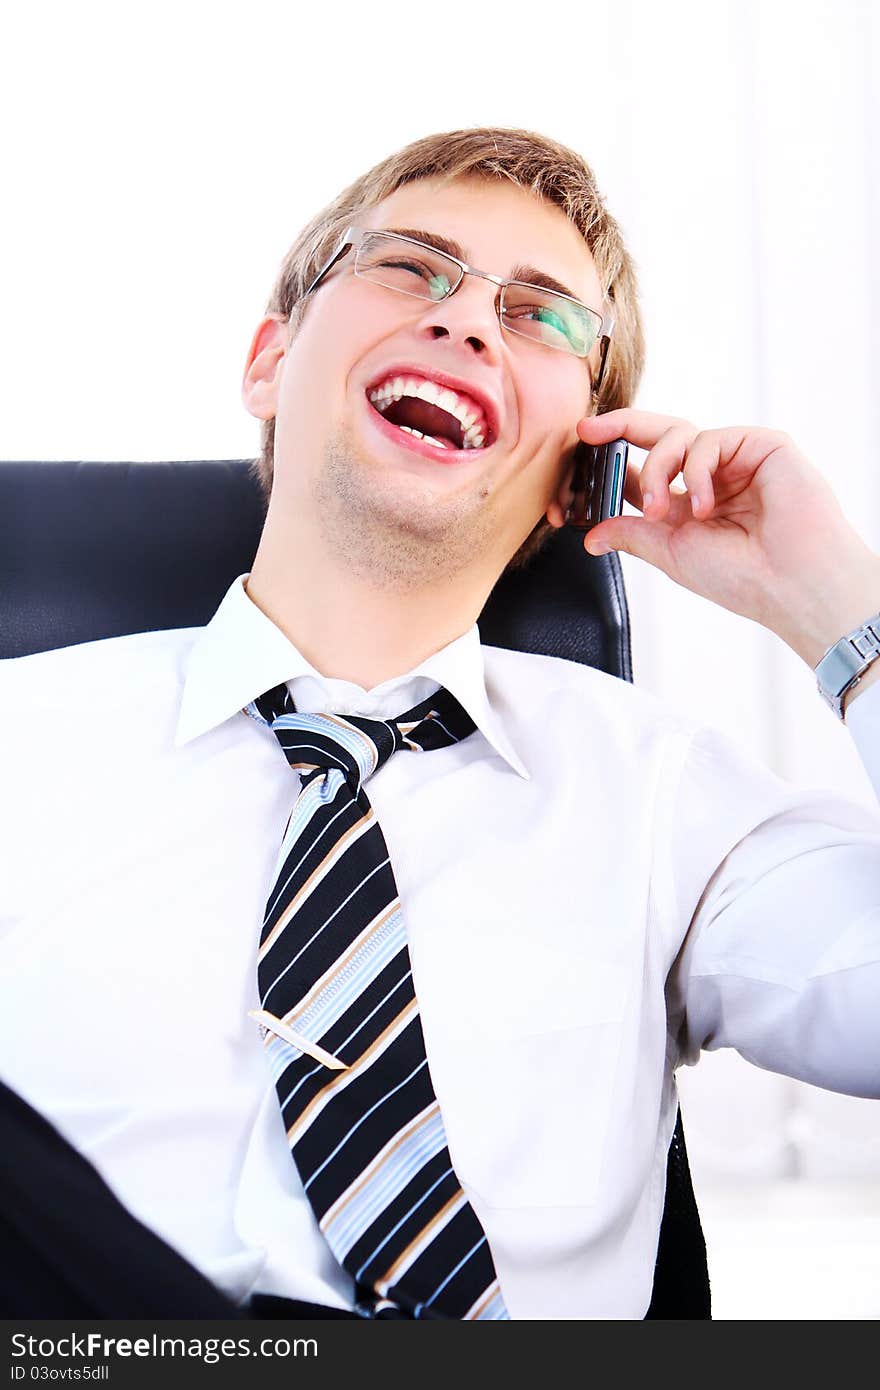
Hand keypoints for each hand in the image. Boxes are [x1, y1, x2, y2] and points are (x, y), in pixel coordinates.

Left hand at [571, 408, 879, 668]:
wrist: (790, 583)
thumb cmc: (742, 576)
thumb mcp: (672, 553)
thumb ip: (632, 533)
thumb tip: (590, 535)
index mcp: (686, 503)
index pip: (639, 471)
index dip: (607, 465)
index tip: (574, 466)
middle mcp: (709, 476)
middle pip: (655, 436)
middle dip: (617, 429)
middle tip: (587, 433)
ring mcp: (734, 459)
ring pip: (677, 435)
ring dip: (658, 468)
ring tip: (661, 508)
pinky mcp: (759, 445)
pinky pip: (710, 439)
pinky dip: (696, 470)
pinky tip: (704, 505)